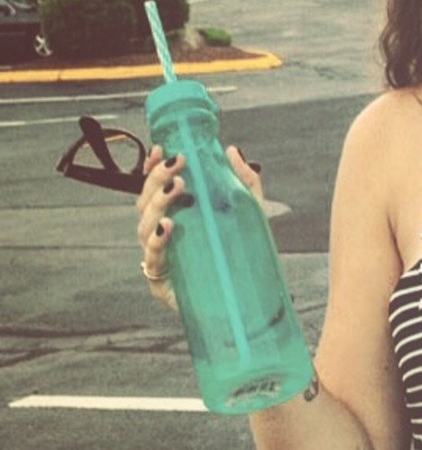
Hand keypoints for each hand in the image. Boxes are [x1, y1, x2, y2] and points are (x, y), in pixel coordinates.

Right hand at [135, 145, 264, 307]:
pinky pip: (152, 259)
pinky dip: (158, 241)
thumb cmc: (240, 254)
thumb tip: (233, 151)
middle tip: (177, 165)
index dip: (152, 168)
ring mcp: (159, 258)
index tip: (161, 149)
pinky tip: (168, 227)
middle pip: (145, 203)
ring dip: (157, 204)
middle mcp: (162, 235)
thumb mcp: (248, 214)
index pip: (155, 188)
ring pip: (144, 227)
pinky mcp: (162, 281)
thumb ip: (243, 182)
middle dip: (156, 180)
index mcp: (176, 216)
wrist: (246, 300)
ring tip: (176, 189)